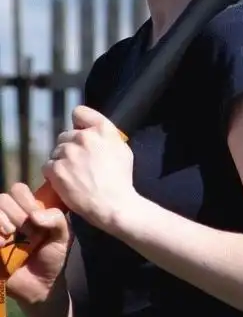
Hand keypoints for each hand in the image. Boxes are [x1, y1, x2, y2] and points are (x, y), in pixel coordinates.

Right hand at [0, 183, 70, 304]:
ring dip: (1, 221)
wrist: (40, 287)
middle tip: (25, 232)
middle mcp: (11, 217)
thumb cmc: (52, 257)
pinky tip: (0, 245)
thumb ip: (56, 218)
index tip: (35, 218)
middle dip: (16, 214)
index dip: (26, 201)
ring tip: (9, 236)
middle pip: (3, 199)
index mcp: (28, 210)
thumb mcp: (63, 236)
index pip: (18, 190)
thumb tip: (34, 215)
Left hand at [42, 106, 135, 230]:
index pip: (79, 112)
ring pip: (55, 151)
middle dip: (69, 146)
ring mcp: (69, 152)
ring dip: (61, 160)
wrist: (114, 204)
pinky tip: (63, 182)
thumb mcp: (122, 149)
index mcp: (102, 128)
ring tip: (72, 175)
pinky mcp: (57, 170)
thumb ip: (106, 136)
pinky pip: (47, 166)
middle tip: (77, 162)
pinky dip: (53, 174)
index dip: (78, 124)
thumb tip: (94, 133)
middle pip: (65, 135)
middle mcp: (84, 136)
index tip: (80, 133)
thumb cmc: (121, 179)